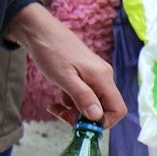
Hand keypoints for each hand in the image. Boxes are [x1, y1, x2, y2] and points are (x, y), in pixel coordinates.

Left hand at [5, 3, 127, 127]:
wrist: (38, 30)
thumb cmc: (50, 51)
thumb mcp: (64, 78)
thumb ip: (83, 97)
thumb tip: (98, 117)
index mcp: (102, 78)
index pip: (118, 109)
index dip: (104, 122)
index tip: (82, 125)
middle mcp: (103, 78)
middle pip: (104, 109)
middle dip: (84, 118)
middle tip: (62, 116)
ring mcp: (94, 76)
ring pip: (92, 104)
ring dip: (75, 111)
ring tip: (55, 107)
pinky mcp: (85, 76)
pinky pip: (84, 96)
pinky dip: (71, 102)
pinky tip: (58, 99)